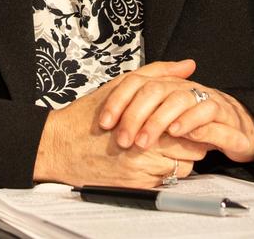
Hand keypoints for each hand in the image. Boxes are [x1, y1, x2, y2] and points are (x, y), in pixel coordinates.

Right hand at [33, 60, 209, 187]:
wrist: (60, 147)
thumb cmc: (88, 116)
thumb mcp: (121, 85)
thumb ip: (157, 74)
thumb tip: (187, 66)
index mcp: (147, 119)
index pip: (191, 123)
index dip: (193, 119)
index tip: (190, 115)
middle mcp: (147, 149)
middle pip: (193, 148)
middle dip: (191, 138)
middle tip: (182, 130)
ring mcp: (144, 171)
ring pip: (183, 167)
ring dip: (180, 156)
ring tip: (167, 144)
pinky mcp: (139, 187)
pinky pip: (167, 181)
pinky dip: (165, 170)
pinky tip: (152, 158)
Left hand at [97, 59, 253, 163]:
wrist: (239, 129)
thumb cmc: (197, 123)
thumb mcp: (165, 118)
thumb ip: (141, 111)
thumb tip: (109, 114)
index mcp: (167, 85)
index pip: (137, 82)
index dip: (119, 100)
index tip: (105, 122)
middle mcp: (183, 86)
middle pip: (154, 90)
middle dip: (135, 114)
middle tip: (123, 139)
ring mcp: (203, 96)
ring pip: (177, 99)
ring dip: (158, 120)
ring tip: (143, 140)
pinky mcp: (223, 111)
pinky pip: (205, 111)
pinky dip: (189, 121)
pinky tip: (176, 133)